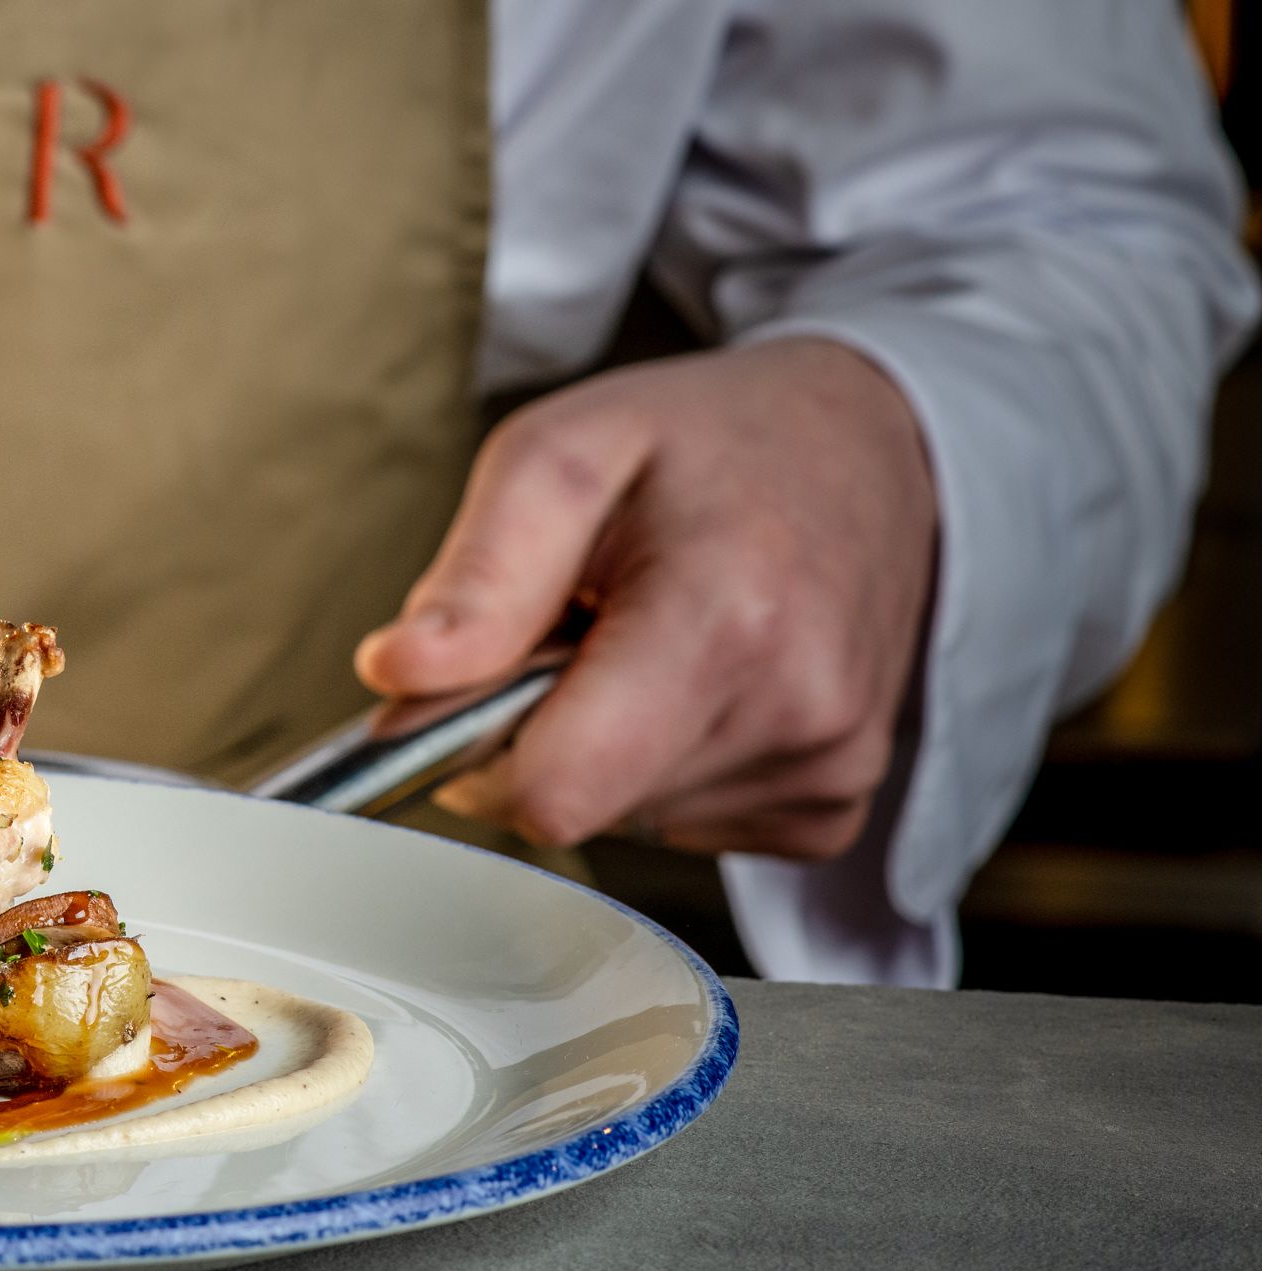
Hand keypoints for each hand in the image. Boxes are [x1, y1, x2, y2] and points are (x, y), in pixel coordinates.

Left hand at [354, 338, 938, 859]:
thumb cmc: (706, 444)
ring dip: (608, 741)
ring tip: (656, 634)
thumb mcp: (563, 451)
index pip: (552, 791)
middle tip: (585, 625)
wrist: (872, 448)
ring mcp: (828, 768)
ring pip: (626, 819)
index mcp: (724, 617)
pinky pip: (688, 827)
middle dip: (543, 729)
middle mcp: (797, 708)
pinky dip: (665, 763)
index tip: (486, 674)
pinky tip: (704, 679)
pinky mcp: (834, 804)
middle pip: (578, 807)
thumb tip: (397, 676)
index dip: (480, 748)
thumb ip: (478, 574)